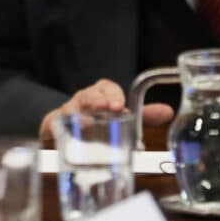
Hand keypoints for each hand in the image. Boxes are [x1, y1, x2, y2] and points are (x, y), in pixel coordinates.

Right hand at [38, 79, 173, 139]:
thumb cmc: (95, 119)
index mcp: (100, 96)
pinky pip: (51, 123)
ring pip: (69, 108)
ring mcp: (66, 112)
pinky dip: (55, 127)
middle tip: (105, 108)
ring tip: (86, 122)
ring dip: (78, 113)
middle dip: (96, 100)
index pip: (105, 87)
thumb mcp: (119, 116)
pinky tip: (62, 133)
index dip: (112, 94)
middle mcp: (82, 101)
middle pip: (87, 95)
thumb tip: (168, 112)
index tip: (119, 105)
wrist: (64, 126)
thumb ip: (142, 115)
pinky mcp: (52, 125)